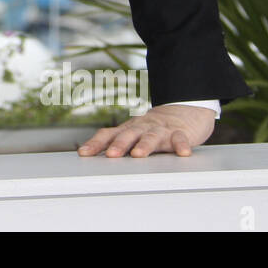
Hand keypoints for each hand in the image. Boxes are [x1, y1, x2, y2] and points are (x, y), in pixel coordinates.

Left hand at [77, 105, 215, 158]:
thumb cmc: (151, 128)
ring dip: (145, 145)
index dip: (96, 143)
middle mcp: (142, 128)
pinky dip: (181, 145)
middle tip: (111, 155)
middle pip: (129, 134)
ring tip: (139, 154)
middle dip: (119, 144)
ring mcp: (161, 129)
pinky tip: (183, 152)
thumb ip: (114, 142)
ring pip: (152, 136)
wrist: (182, 111)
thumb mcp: (132, 133)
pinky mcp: (180, 133)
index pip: (108, 134)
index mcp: (128, 129)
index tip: (84, 153)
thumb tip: (87, 155)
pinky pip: (180, 138)